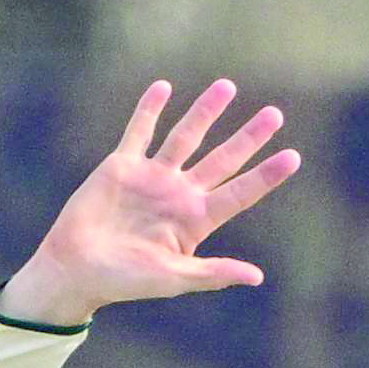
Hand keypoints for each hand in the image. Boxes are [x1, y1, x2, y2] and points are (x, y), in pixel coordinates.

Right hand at [0, 78, 301, 325]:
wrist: (75, 268)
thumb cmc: (123, 281)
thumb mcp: (172, 278)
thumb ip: (212, 273)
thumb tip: (256, 277)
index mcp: (195, 220)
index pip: (240, 193)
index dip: (266, 176)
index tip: (293, 157)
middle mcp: (179, 194)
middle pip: (222, 159)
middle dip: (248, 137)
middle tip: (275, 114)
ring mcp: (152, 177)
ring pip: (186, 136)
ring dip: (205, 112)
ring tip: (227, 86)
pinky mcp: (122, 165)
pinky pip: (140, 131)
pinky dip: (149, 109)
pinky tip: (163, 86)